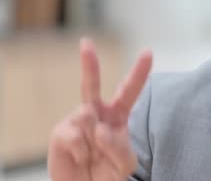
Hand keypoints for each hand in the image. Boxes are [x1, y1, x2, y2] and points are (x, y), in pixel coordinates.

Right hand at [48, 38, 151, 180]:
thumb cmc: (107, 172)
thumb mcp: (125, 163)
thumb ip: (120, 146)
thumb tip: (100, 128)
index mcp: (118, 115)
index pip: (130, 91)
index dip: (139, 72)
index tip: (148, 53)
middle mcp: (96, 112)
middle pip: (92, 84)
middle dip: (89, 63)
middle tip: (86, 43)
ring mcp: (77, 121)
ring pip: (89, 118)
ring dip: (96, 141)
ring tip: (94, 156)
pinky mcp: (61, 132)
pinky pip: (76, 136)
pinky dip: (83, 151)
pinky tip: (82, 158)